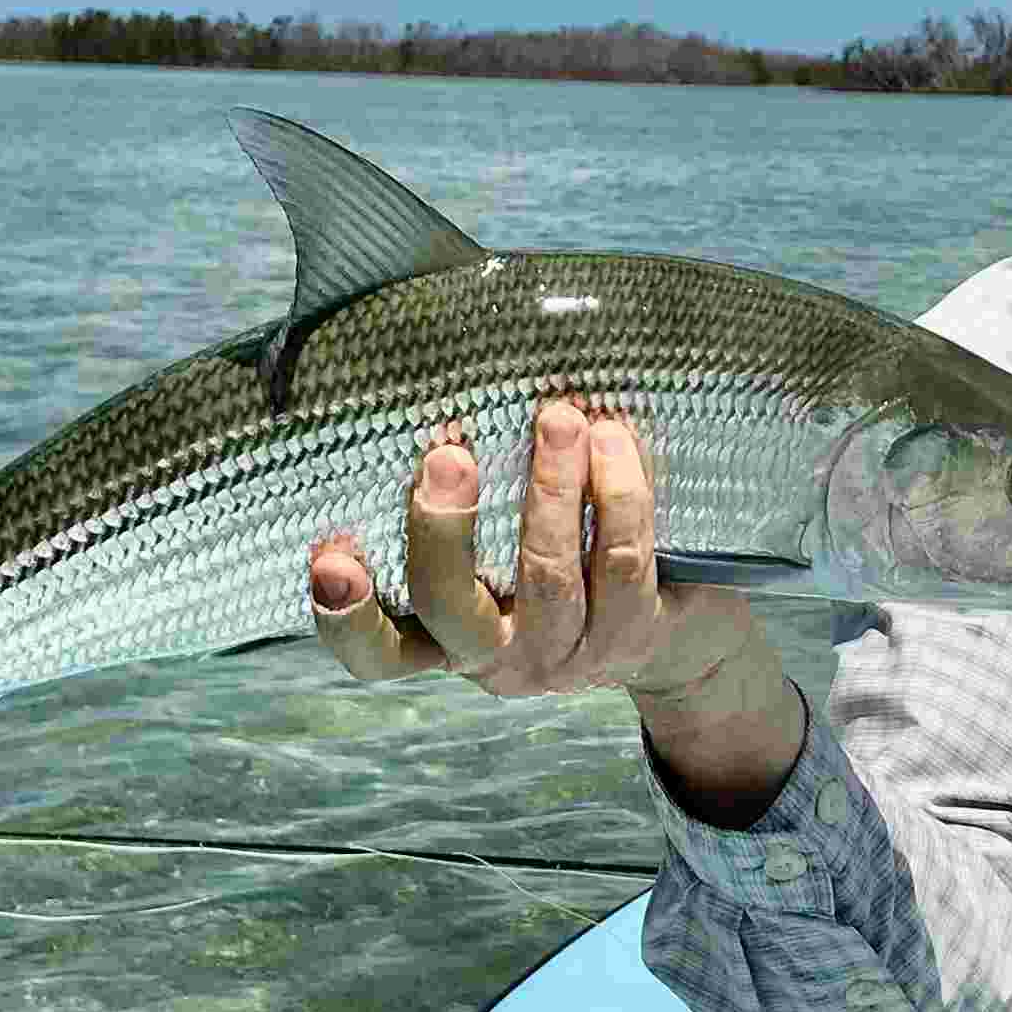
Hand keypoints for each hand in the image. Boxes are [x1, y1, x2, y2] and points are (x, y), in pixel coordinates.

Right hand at [307, 399, 759, 703]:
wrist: (683, 622)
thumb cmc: (560, 544)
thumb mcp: (498, 530)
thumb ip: (451, 477)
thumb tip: (411, 356)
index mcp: (440, 636)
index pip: (376, 649)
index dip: (345, 615)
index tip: (329, 555)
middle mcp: (494, 656)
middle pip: (448, 609)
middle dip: (443, 530)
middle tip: (447, 455)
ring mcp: (564, 654)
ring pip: (548, 576)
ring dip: (550, 491)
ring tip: (557, 417)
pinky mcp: (631, 637)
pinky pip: (621, 563)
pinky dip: (618, 496)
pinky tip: (612, 439)